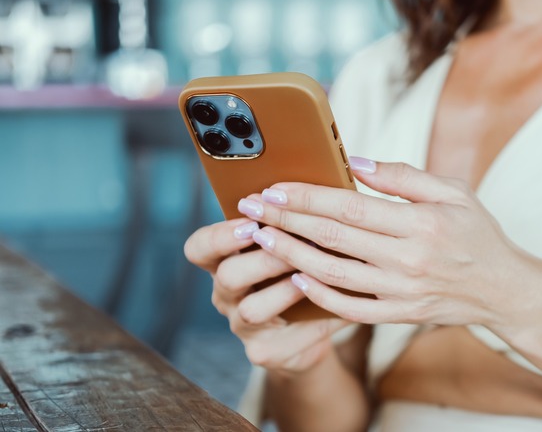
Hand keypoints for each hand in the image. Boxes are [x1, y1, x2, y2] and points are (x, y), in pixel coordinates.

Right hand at [183, 218, 351, 373]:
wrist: (313, 327)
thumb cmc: (302, 270)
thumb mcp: (291, 244)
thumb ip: (293, 222)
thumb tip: (324, 189)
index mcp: (224, 261)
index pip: (199, 247)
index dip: (219, 235)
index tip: (249, 221)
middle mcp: (226, 294)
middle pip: (226, 276)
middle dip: (261, 258)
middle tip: (293, 247)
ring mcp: (243, 326)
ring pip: (251, 310)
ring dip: (285, 290)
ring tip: (314, 275)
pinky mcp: (265, 353)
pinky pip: (290, 338)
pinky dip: (317, 319)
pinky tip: (341, 305)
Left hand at [239, 157, 540, 327]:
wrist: (503, 288)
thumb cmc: (477, 233)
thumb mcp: (453, 190)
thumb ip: (403, 176)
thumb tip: (354, 160)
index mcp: (422, 222)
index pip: (350, 207)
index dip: (307, 196)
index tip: (274, 187)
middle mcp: (409, 260)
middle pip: (333, 238)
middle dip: (285, 220)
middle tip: (251, 207)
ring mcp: (402, 292)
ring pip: (332, 274)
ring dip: (291, 255)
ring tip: (262, 238)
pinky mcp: (398, 315)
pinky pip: (350, 308)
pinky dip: (319, 294)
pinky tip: (296, 276)